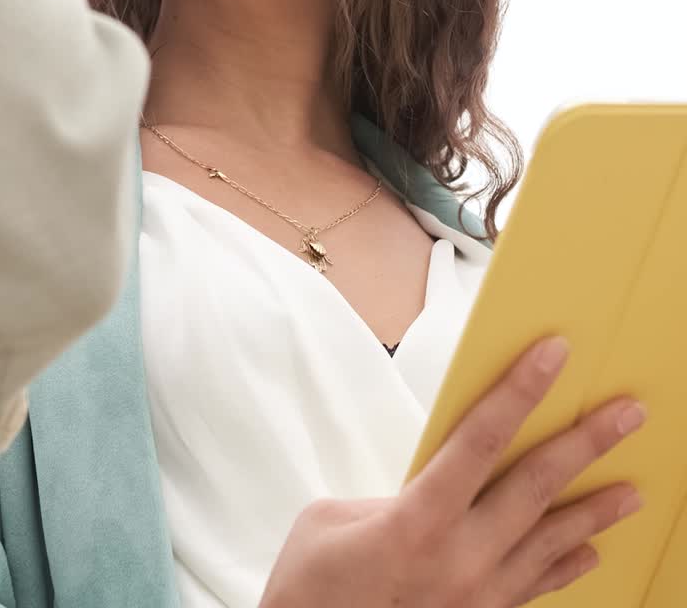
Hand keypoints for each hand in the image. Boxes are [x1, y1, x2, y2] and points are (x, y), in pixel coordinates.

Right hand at [259, 335, 645, 606]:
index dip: (519, 392)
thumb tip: (426, 490)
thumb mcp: (329, 523)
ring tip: (631, 488)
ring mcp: (476, 598)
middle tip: (627, 414)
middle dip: (585, 444)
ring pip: (549, 543)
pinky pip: (535, 589)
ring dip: (594, 511)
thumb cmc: (308, 594)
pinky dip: (566, 566)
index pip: (480, 440)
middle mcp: (458, 561)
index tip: (552, 355)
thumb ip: (387, 497)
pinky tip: (591, 551)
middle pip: (535, 487)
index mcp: (416, 523)